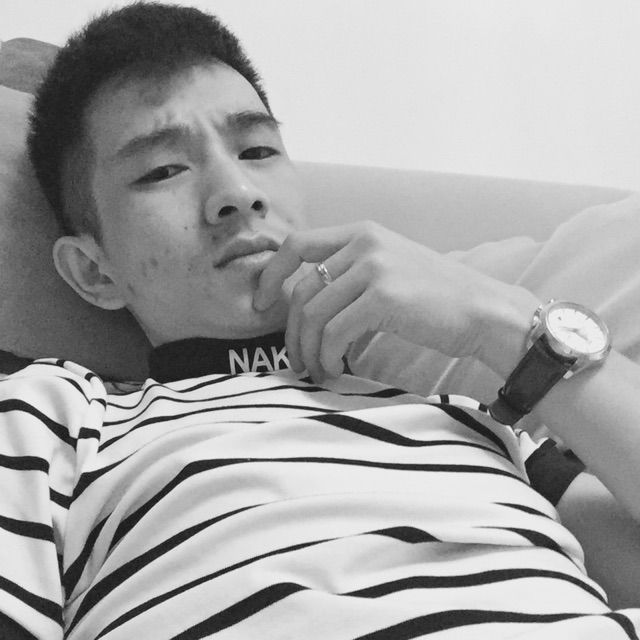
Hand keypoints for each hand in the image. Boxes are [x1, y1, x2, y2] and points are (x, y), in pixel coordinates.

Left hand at [254, 222, 535, 380]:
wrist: (484, 310)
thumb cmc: (436, 299)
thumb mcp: (389, 269)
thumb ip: (350, 274)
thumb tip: (306, 303)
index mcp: (361, 233)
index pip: (296, 244)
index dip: (270, 275)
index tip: (260, 305)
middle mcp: (364, 243)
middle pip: (301, 289)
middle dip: (291, 331)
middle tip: (295, 360)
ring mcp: (374, 267)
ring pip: (314, 314)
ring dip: (308, 350)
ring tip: (318, 371)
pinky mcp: (384, 296)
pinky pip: (335, 332)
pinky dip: (328, 357)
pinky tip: (337, 370)